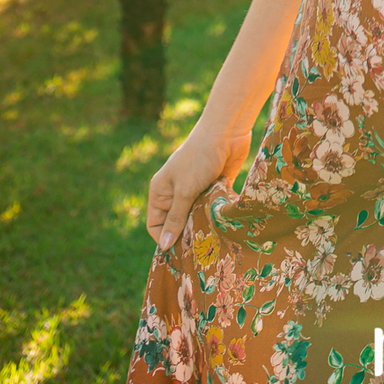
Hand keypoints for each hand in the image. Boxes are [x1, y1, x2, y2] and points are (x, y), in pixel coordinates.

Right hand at [146, 119, 252, 250]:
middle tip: (199, 250)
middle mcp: (176, 192)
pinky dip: (216, 216)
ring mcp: (196, 190)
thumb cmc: (199, 158)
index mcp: (161, 192)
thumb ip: (175, 218)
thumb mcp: (184, 190)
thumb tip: (164, 248)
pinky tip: (223, 225)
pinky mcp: (214, 188)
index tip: (181, 252)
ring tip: (212, 238)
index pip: (156, 225)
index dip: (165, 240)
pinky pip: (211, 210)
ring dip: (203, 226)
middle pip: (177, 224)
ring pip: (196, 218)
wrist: (227, 130)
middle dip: (187, 235)